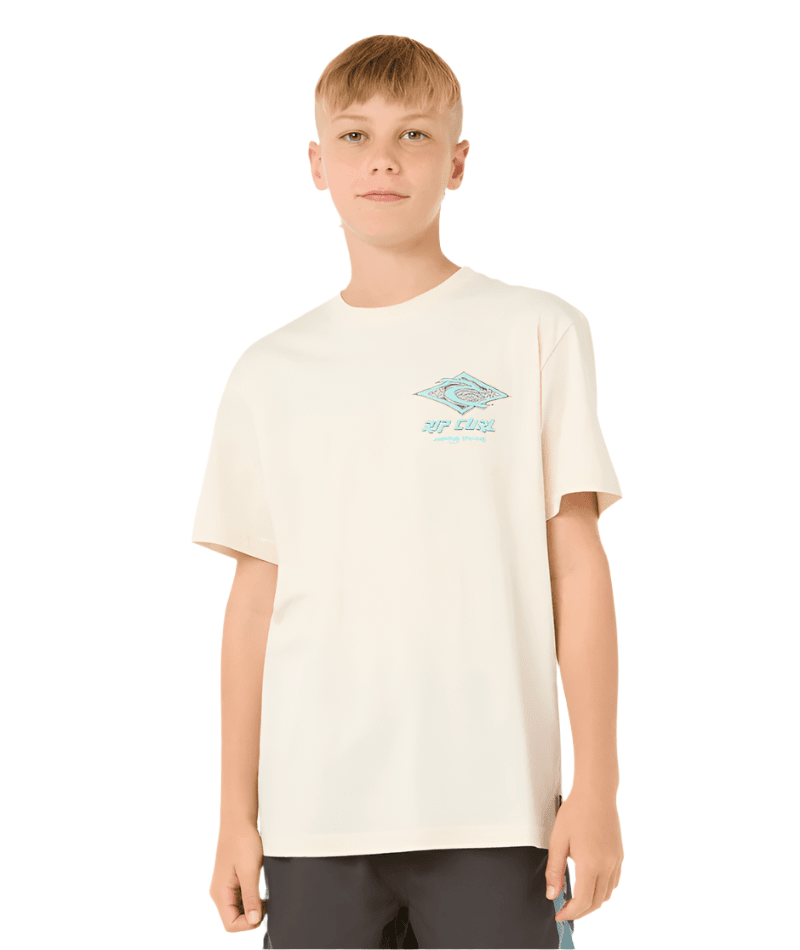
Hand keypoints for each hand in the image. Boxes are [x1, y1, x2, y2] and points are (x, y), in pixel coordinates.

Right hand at [209, 823, 268, 931]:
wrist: (239, 820)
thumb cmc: (242, 841)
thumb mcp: (249, 871)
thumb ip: (251, 897)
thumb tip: (254, 920)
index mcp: (219, 893)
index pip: (231, 924)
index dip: (249, 922)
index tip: (263, 909)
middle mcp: (219, 892)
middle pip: (234, 919)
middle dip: (251, 914)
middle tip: (266, 900)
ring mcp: (225, 886)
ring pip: (238, 909)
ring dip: (252, 905)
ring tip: (263, 892)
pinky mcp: (231, 880)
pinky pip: (240, 897)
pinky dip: (251, 897)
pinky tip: (259, 887)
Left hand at [545, 788, 623, 922]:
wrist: (596, 793)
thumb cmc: (576, 811)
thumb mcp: (558, 841)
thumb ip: (554, 870)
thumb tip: (553, 894)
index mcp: (591, 864)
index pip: (583, 901)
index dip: (570, 913)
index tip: (560, 915)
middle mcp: (607, 866)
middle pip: (597, 903)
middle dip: (581, 912)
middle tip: (565, 910)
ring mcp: (616, 861)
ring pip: (607, 894)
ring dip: (593, 902)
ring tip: (577, 899)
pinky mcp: (619, 855)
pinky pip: (614, 882)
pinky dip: (603, 890)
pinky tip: (591, 884)